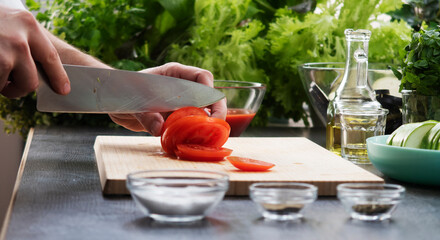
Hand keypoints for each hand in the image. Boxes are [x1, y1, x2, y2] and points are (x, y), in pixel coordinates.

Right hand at [0, 6, 69, 97]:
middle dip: (21, 89)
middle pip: (31, 81)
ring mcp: (2, 54)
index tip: (63, 89)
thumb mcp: (10, 18)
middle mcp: (18, 40)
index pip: (51, 57)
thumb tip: (38, 66)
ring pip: (9, 86)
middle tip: (10, 85)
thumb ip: (25, 38)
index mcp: (28, 25)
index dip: (58, 76)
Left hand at [109, 62, 226, 135]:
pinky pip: (194, 123)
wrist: (115, 101)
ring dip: (210, 122)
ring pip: (206, 110)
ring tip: (210, 136)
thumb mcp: (133, 103)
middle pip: (210, 94)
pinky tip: (197, 141)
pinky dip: (197, 132)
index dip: (209, 90)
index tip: (208, 107)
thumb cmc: (125, 92)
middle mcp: (183, 87)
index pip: (201, 77)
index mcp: (175, 74)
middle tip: (216, 126)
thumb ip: (146, 115)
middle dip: (217, 110)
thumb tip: (159, 129)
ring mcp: (182, 102)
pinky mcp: (178, 116)